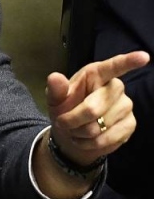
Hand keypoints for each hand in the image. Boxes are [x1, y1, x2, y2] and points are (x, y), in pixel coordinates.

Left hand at [47, 51, 149, 166]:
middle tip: (63, 122)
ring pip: (99, 126)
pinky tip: (85, 139)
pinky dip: (90, 143)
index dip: (129, 61)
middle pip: (93, 108)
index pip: (114, 66)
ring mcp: (126, 106)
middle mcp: (115, 87)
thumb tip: (55, 77)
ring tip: (75, 130)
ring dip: (80, 132)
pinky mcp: (130, 124)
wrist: (71, 133)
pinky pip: (107, 138)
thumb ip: (55, 89)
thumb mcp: (55, 98)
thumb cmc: (65, 108)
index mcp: (96, 74)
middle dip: (73, 120)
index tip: (144, 56)